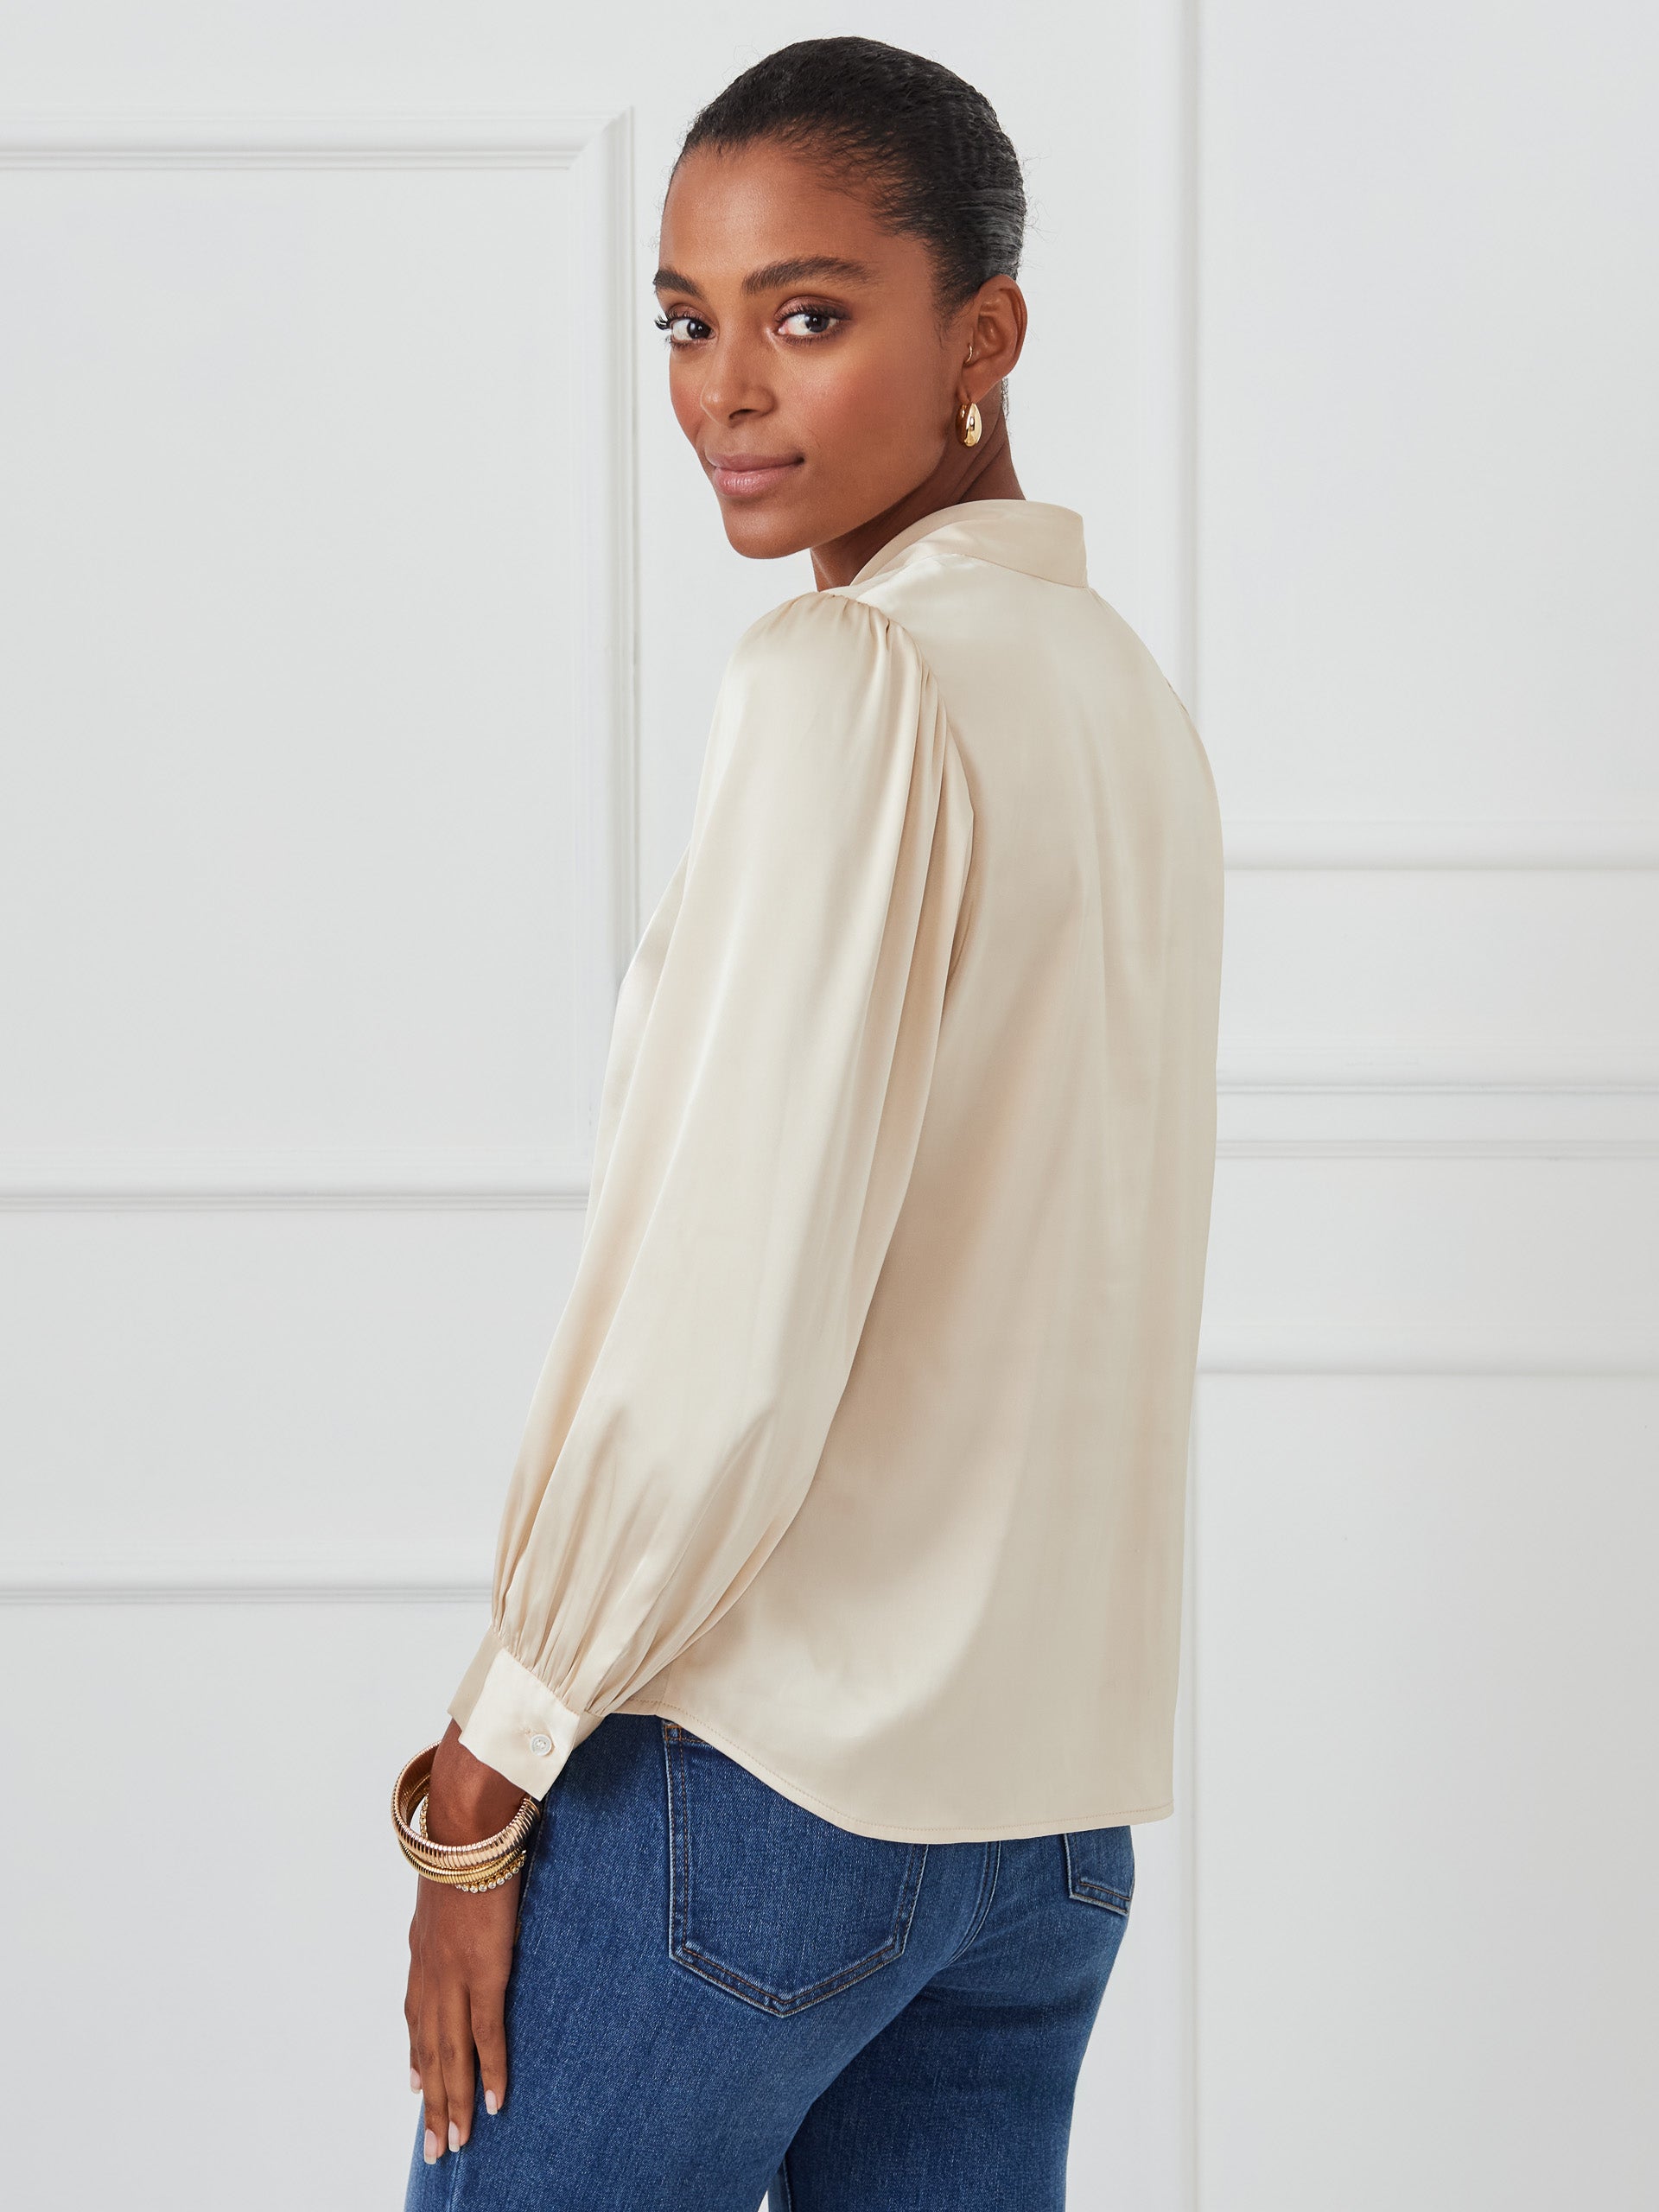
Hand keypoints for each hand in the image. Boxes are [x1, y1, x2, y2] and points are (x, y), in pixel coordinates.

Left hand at [404, 1721, 531, 2164]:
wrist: (466, 1823)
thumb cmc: (466, 1836)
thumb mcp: (450, 1875)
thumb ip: (454, 1899)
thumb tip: (467, 1892)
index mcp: (424, 1946)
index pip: (418, 2014)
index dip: (418, 2052)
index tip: (415, 2084)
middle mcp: (432, 1969)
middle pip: (429, 2048)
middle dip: (432, 2098)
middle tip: (436, 2144)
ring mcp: (455, 1974)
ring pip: (450, 2054)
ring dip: (453, 2101)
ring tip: (456, 2140)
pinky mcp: (484, 1971)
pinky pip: (486, 2035)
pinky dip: (490, 2072)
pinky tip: (495, 2103)